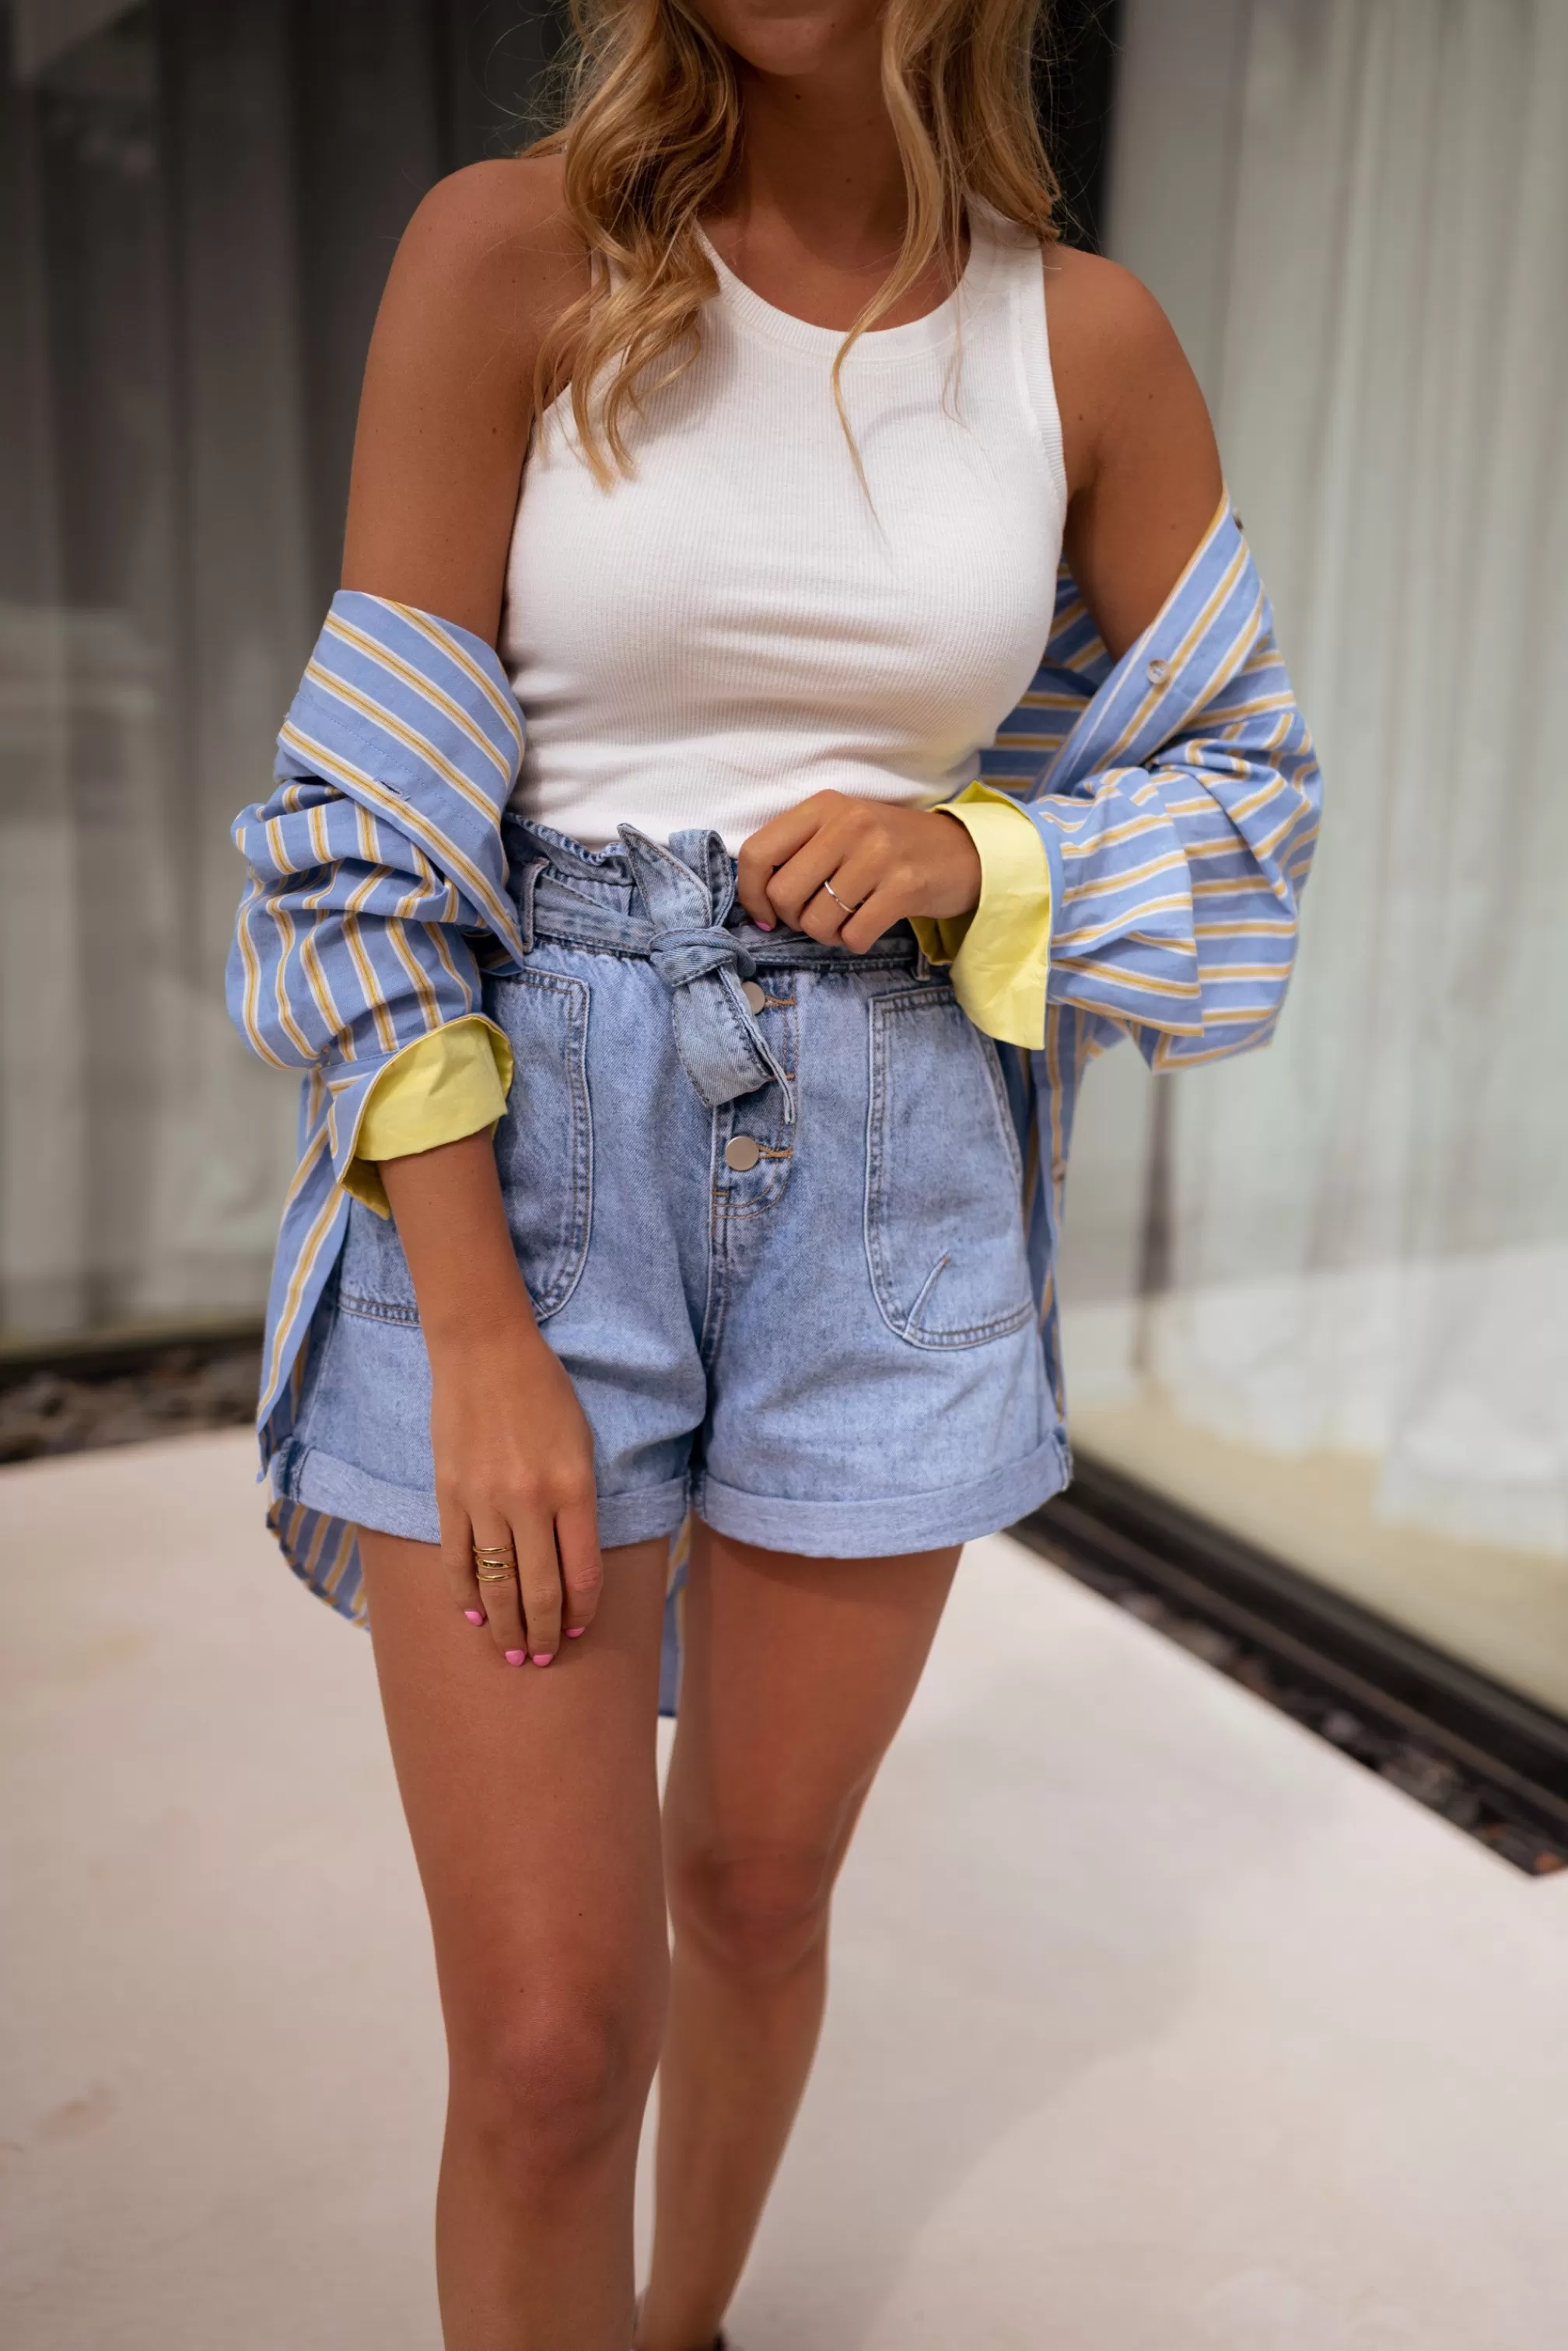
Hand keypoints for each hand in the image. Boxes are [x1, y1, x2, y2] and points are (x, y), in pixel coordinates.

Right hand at [429, 1314, 603, 1669]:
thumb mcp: (582, 1443)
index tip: (577, 1631)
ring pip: (496, 1585)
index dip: (580, 1612)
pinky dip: (465, 1593)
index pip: (582, 1573)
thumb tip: (571, 1563)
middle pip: (539, 1591)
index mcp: (574, 1488)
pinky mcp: (448, 1494)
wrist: (486, 1350)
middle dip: (543, 1634)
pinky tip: (472, 1614)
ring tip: (511, 1652)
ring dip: (505, 1627)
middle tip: (542, 1659)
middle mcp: (530, 1501)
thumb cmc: (545, 1393)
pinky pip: (456, 1558)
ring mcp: (485, 1500)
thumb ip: (580, 1503)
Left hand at [735, 792, 981, 951]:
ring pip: (817, 921)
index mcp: (824, 806)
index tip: (764, 914)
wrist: (963, 851)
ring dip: (827, 934)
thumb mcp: (842, 829)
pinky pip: (854, 935)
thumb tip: (756, 903)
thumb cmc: (889, 847)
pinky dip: (855, 941)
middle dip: (792, 919)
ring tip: (846, 920)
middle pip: (783, 893)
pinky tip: (868, 926)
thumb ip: (798, 852)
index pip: (757, 852)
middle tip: (816, 915)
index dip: (750, 893)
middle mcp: (849, 823)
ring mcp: (878, 854)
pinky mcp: (905, 886)